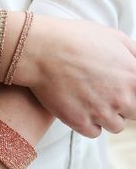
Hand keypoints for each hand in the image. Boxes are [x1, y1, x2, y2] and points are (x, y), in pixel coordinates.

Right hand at [15, 16, 135, 137]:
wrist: (43, 51)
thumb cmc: (75, 39)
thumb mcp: (113, 36)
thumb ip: (133, 54)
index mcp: (132, 77)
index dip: (132, 92)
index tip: (121, 90)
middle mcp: (120, 98)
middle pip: (132, 113)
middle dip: (122, 104)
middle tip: (104, 92)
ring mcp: (99, 112)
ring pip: (114, 125)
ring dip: (105, 115)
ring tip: (89, 100)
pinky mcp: (79, 122)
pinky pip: (94, 131)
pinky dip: (88, 123)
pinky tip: (79, 108)